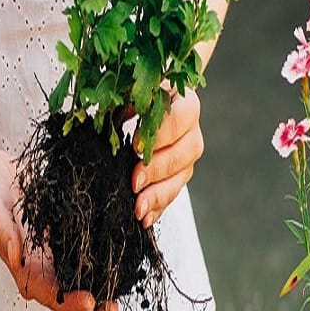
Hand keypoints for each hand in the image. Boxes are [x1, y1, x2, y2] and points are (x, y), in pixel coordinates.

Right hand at [0, 150, 118, 310]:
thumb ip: (3, 234)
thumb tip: (16, 257)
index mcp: (25, 270)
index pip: (48, 295)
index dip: (69, 303)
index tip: (89, 302)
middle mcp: (43, 271)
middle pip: (68, 302)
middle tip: (112, 310)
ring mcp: (57, 261)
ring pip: (81, 286)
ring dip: (101, 296)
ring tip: (122, 297)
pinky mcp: (69, 246)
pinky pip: (89, 263)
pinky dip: (105, 270)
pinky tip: (124, 268)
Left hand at [131, 87, 203, 227]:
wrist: (141, 111)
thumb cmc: (132, 97)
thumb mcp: (128, 91)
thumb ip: (128, 100)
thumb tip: (117, 116)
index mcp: (184, 101)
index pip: (184, 115)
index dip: (162, 133)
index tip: (136, 146)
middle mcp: (192, 130)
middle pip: (186, 151)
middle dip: (158, 169)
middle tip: (135, 181)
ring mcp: (187, 156)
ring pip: (182, 176)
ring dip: (159, 194)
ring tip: (138, 208)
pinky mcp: (179, 176)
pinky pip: (173, 194)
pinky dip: (158, 207)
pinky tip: (144, 218)